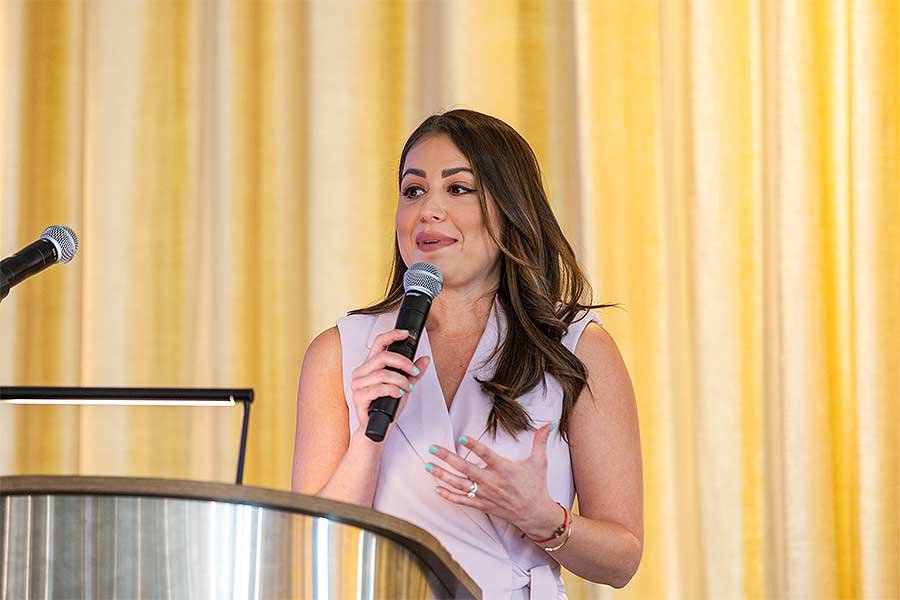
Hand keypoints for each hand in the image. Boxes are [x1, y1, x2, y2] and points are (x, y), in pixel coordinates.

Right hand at [350, 329, 429, 430]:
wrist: (377, 429)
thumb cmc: (386, 407)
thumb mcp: (404, 386)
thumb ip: (413, 373)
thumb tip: (424, 359)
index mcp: (369, 366)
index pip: (378, 344)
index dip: (392, 336)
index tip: (405, 334)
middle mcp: (361, 373)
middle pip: (381, 357)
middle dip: (402, 362)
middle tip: (414, 370)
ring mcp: (358, 385)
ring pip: (382, 374)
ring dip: (400, 380)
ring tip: (408, 387)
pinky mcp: (359, 397)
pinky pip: (378, 388)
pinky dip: (393, 390)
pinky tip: (399, 394)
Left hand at [427, 423, 561, 538]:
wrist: (535, 513)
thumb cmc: (536, 486)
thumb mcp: (539, 461)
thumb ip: (540, 441)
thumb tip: (548, 424)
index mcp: (505, 469)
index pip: (487, 455)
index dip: (475, 446)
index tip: (462, 437)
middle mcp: (492, 482)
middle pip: (466, 469)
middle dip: (448, 458)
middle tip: (433, 449)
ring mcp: (485, 494)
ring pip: (460, 485)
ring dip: (442, 475)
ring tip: (428, 466)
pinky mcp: (482, 504)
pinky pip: (462, 501)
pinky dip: (448, 496)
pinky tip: (436, 488)